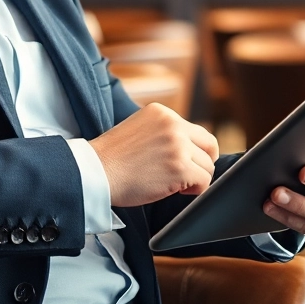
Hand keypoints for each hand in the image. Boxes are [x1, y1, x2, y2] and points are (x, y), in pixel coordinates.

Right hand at [89, 103, 219, 207]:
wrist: (94, 173)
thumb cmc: (111, 159)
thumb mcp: (138, 130)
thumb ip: (163, 133)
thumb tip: (188, 148)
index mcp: (162, 112)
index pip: (195, 131)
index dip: (192, 151)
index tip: (181, 162)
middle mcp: (172, 124)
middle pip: (209, 145)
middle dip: (202, 162)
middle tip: (188, 175)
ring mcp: (177, 145)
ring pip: (207, 166)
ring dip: (194, 178)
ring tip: (172, 184)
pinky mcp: (180, 167)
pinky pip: (204, 181)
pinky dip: (194, 190)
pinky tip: (175, 191)